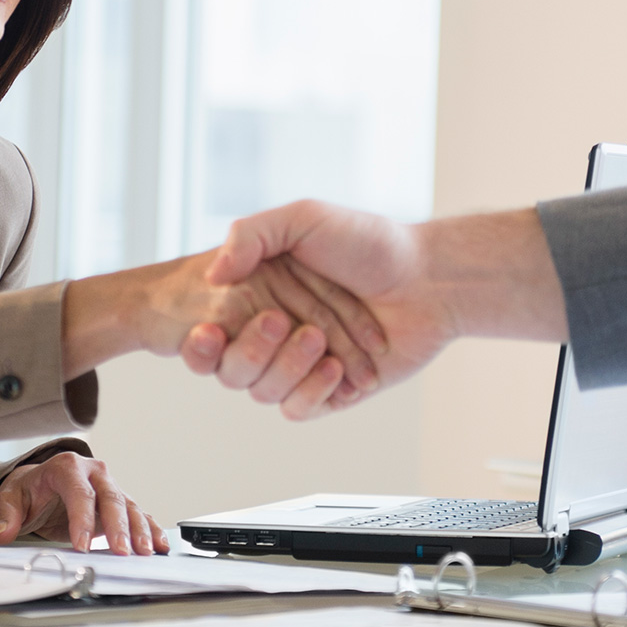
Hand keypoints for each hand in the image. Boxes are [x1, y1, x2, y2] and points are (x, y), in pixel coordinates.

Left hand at [0, 450, 165, 554]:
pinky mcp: (118, 502)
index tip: (82, 545)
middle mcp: (94, 472)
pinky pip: (138, 514)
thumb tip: (5, 532)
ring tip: (145, 552)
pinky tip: (159, 545)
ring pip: (129, 506)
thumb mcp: (9, 498)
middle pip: (111, 498)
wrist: (41, 483)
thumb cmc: (28, 490)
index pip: (79, 493)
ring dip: (139, 530)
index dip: (82, 519)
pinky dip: (150, 529)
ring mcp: (109, 486)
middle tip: (121, 551)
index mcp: (67, 467)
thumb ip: (6, 514)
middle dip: (118, 526)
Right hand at [188, 201, 459, 411]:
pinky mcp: (330, 390)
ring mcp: (301, 363)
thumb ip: (249, 235)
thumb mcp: (304, 218)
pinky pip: (299, 409)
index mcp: (257, 295)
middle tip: (279, 320)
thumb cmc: (367, 242)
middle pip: (231, 368)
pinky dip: (312, 391)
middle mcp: (274, 332)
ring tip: (319, 339)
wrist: (426, 278)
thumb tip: (212, 276)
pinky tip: (336, 368)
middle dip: (251, 349)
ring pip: (263, 390)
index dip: (200, 342)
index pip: (208, 333)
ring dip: (288, 366)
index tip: (207, 329)